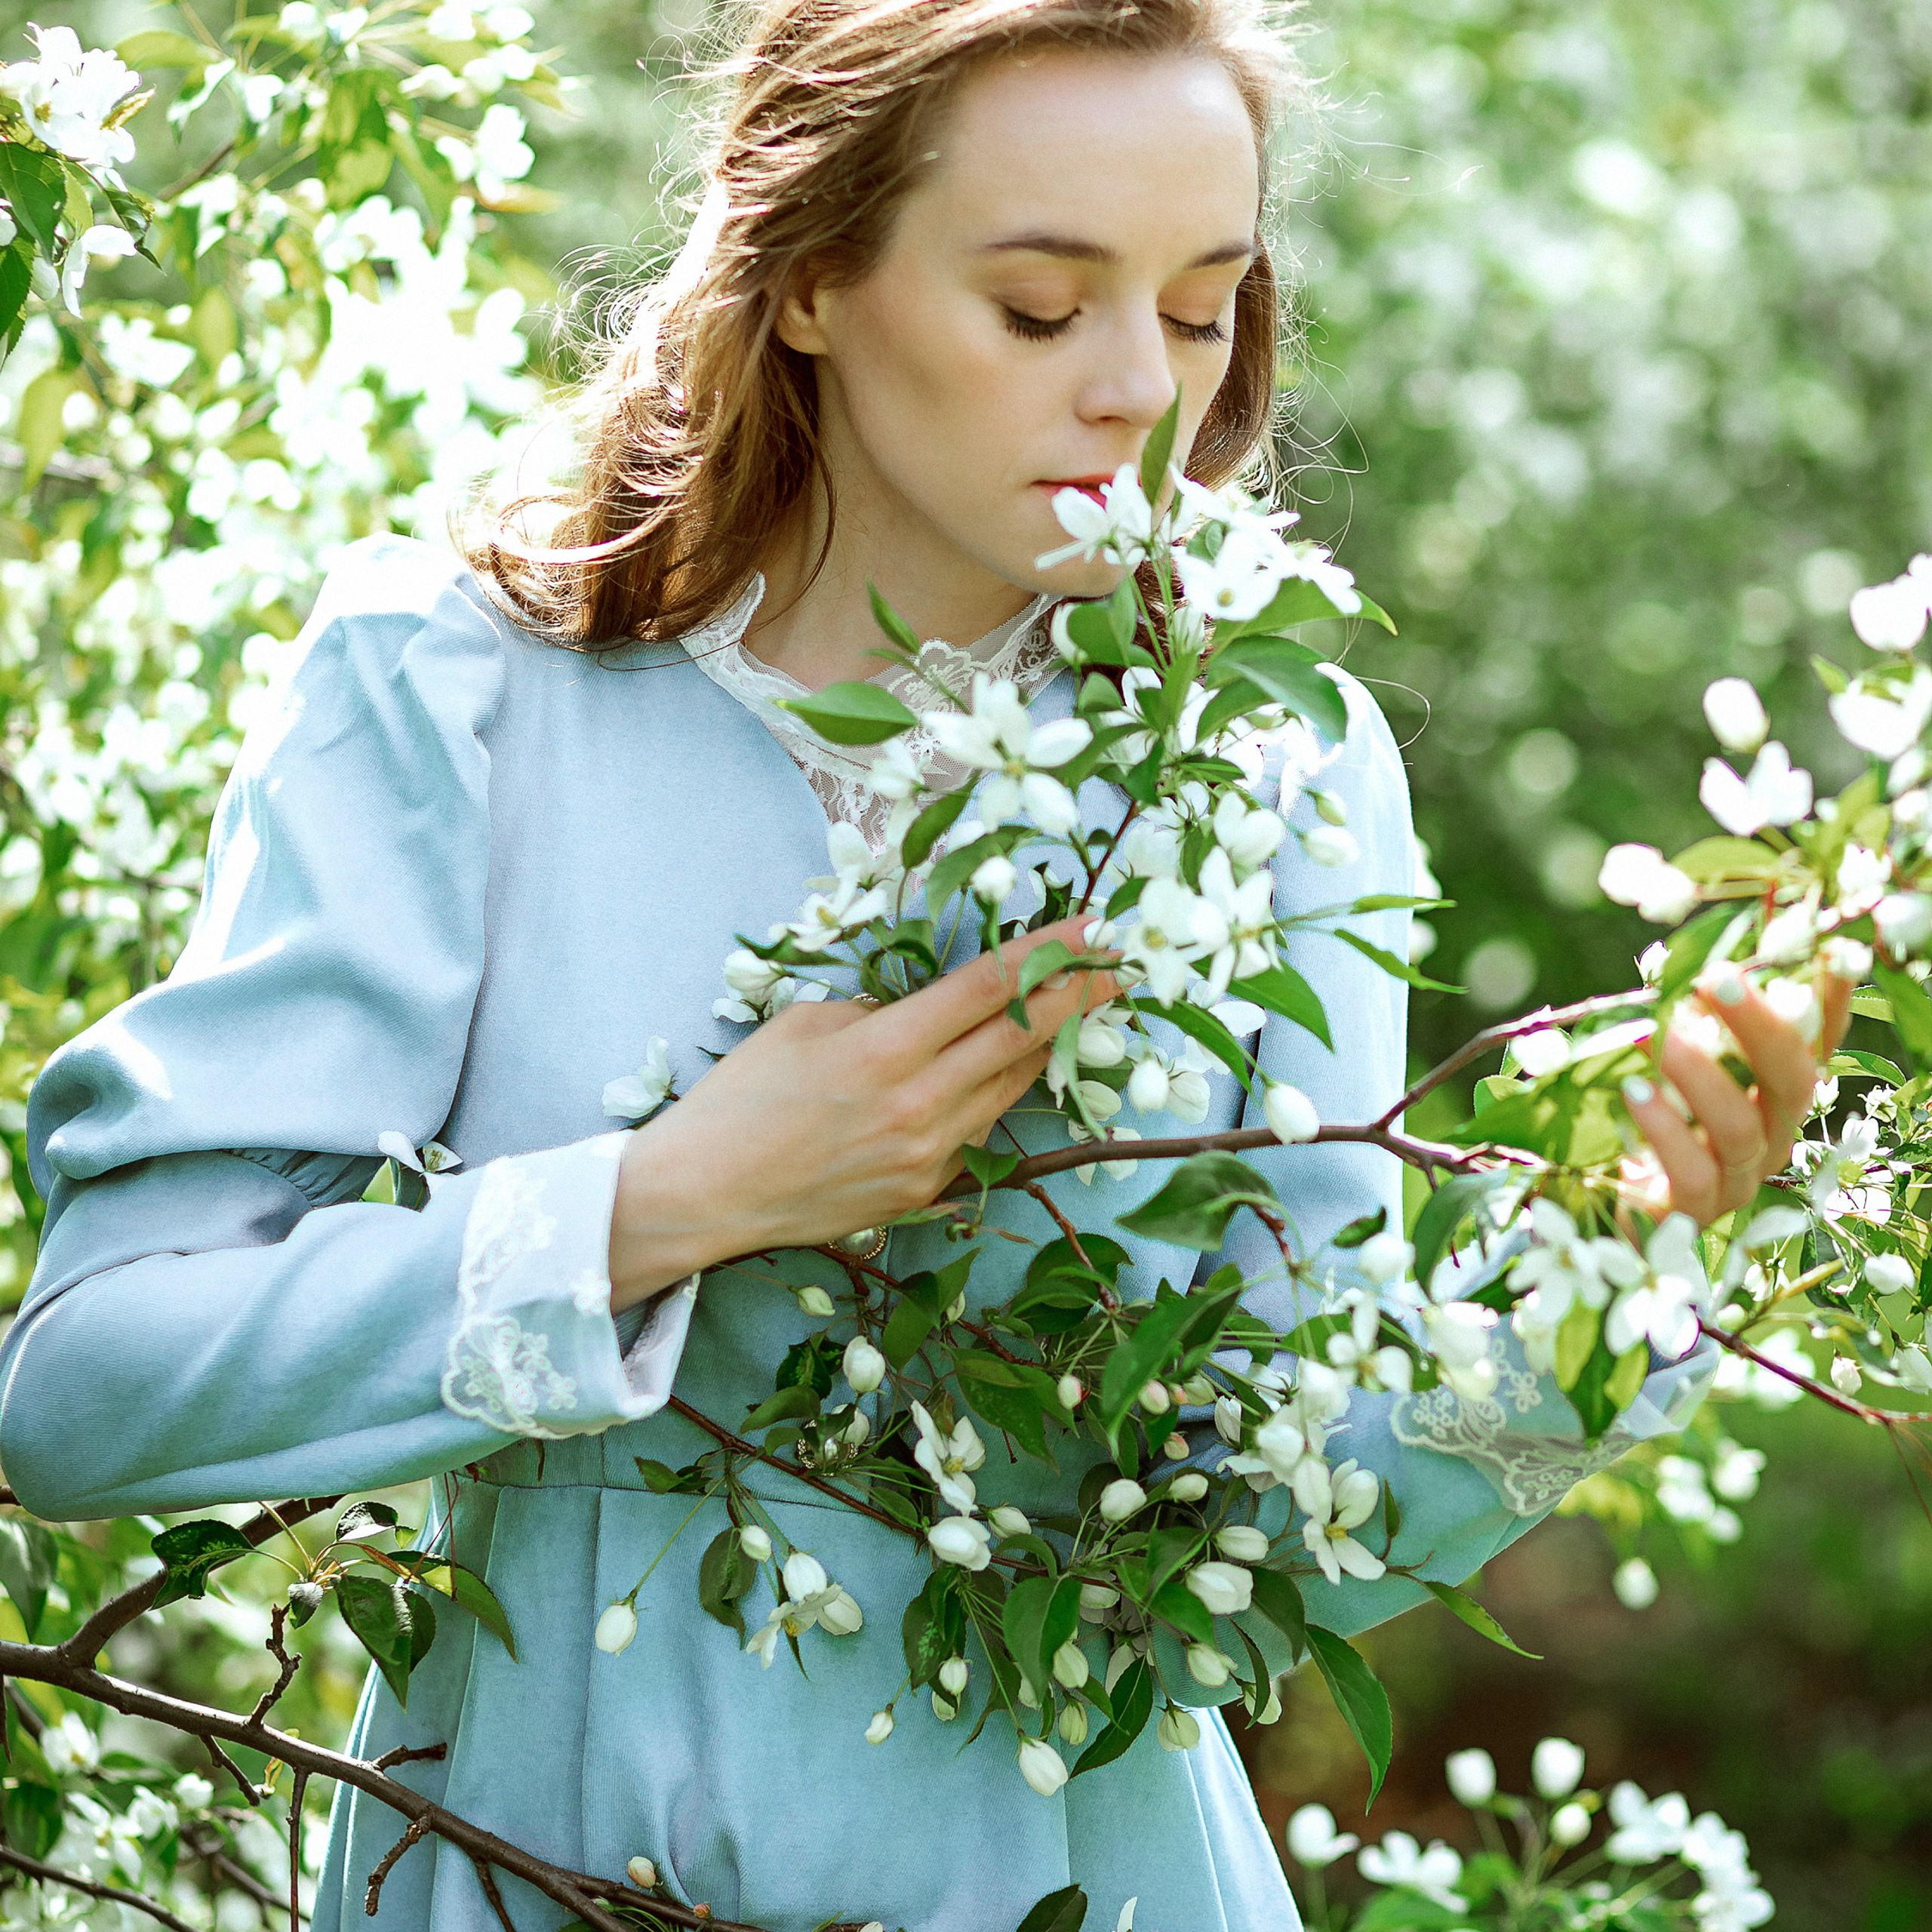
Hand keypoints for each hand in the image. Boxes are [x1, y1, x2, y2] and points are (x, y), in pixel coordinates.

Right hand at [606, 917, 1117, 1307]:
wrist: (703, 1194)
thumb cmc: (742, 1098)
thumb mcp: (806, 1025)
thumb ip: (882, 1012)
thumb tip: (932, 1012)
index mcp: (886, 1050)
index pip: (990, 988)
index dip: (1052, 951)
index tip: (1097, 926)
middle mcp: (919, 1106)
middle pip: (1022, 1038)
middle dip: (1079, 995)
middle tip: (1122, 963)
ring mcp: (927, 1156)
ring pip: (1009, 1088)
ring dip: (1043, 1045)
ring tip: (1073, 1007)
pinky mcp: (923, 1192)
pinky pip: (977, 1132)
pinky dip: (992, 1095)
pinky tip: (1001, 1070)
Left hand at [1619, 970, 1850, 1228]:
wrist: (1606, 1208)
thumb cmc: (1642, 1121)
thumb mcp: (1666, 1066)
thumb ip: (1688, 1026)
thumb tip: (1693, 969)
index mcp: (1772, 1099)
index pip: (1814, 1048)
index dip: (1829, 1007)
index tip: (1831, 954)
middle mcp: (1771, 1138)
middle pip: (1791, 1083)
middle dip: (1758, 1027)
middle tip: (1715, 979)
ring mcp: (1738, 1181)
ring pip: (1739, 1127)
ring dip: (1698, 1075)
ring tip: (1653, 1036)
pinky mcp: (1693, 1213)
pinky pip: (1693, 1174)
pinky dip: (1665, 1129)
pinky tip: (1633, 1090)